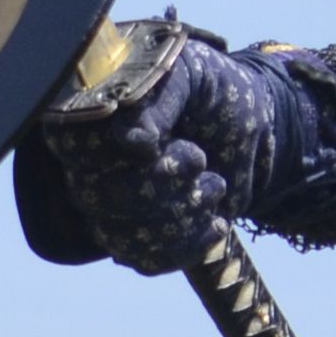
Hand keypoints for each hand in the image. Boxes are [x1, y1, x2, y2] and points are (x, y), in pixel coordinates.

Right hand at [18, 13, 318, 271]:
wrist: (259, 127)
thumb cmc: (215, 91)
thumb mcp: (190, 77)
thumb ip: (158, 101)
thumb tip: (129, 143)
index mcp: (92, 114)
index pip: (76, 150)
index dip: (118, 158)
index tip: (158, 147)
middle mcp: (92, 162)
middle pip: (101, 198)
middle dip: (160, 186)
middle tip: (199, 159)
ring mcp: (114, 203)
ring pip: (124, 234)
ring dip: (180, 215)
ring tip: (214, 186)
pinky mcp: (142, 235)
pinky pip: (146, 258)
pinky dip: (187, 244)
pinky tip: (215, 221)